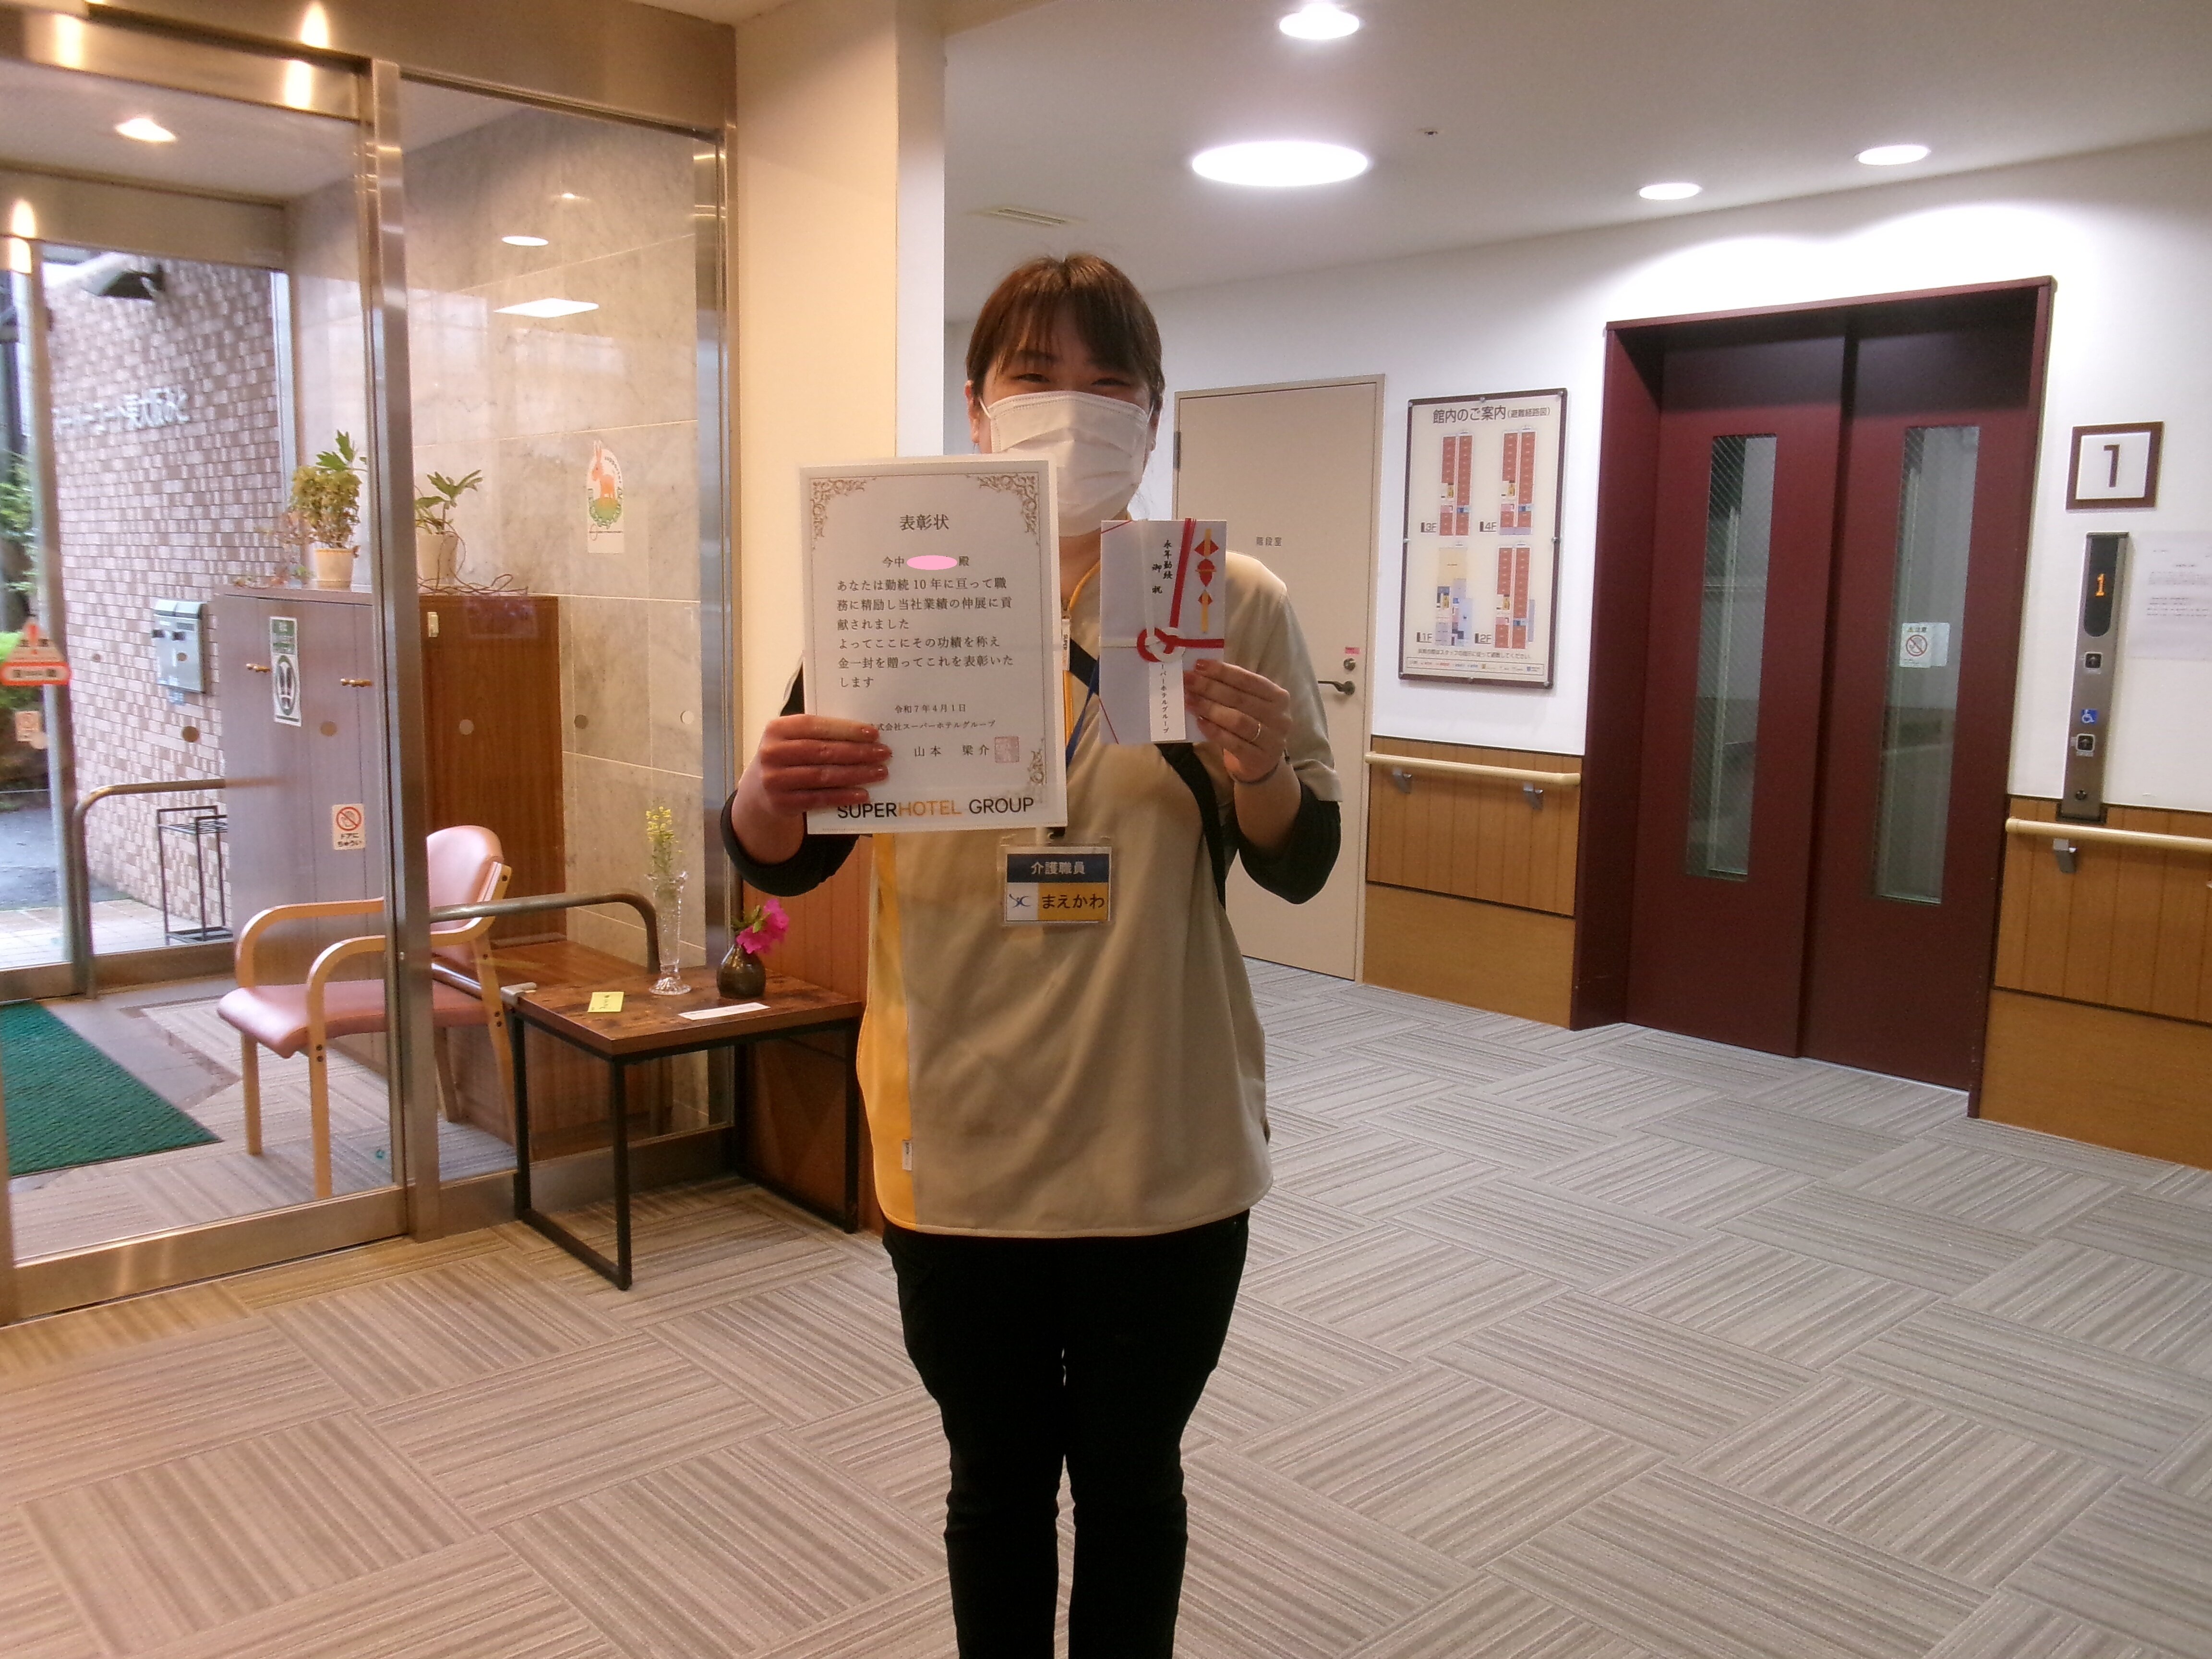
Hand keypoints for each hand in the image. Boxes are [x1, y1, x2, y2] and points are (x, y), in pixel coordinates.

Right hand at [749, 714, 890, 815]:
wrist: (759, 791)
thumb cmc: (787, 758)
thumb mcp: (792, 739)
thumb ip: (818, 733)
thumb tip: (864, 734)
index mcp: (776, 729)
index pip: (814, 725)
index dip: (845, 729)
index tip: (873, 733)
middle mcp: (772, 753)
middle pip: (822, 752)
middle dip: (857, 752)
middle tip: (883, 753)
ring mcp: (775, 780)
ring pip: (823, 776)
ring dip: (856, 774)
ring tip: (879, 772)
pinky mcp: (782, 803)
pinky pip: (819, 799)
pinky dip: (843, 797)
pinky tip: (863, 794)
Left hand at [1183, 660, 1290, 782]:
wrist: (1260, 765)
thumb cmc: (1251, 726)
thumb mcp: (1249, 706)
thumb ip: (1232, 690)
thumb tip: (1201, 673)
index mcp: (1278, 697)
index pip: (1248, 680)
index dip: (1223, 671)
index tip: (1199, 665)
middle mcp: (1279, 717)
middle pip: (1240, 699)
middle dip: (1210, 687)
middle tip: (1188, 681)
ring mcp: (1272, 739)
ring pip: (1237, 720)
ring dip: (1210, 708)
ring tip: (1189, 700)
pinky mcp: (1259, 758)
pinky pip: (1233, 742)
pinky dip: (1214, 731)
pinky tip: (1199, 722)